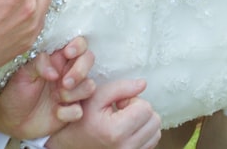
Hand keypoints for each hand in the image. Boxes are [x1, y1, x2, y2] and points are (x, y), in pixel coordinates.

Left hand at [0, 36, 96, 138]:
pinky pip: (80, 110)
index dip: (78, 46)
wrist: (11, 119)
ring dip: (75, 92)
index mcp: (56, 60)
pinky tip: (56, 113)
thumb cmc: (15, 91)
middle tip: (64, 82)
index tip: (68, 53)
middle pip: (88, 60)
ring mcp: (71, 92)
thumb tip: (55, 72)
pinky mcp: (70, 111)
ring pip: (89, 85)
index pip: (77, 45)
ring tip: (57, 98)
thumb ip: (38, 64)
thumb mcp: (22, 73)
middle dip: (80, 71)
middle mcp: (67, 73)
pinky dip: (69, 112)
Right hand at [46, 79, 160, 148]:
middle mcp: (126, 148)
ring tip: (124, 121)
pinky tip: (127, 130)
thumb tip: (143, 83)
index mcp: (115, 131)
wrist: (70, 144)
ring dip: (143, 123)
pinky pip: (151, 142)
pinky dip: (144, 134)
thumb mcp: (95, 97)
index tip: (118, 103)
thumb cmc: (80, 119)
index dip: (132, 100)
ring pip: (156, 132)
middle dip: (140, 111)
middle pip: (154, 120)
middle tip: (121, 111)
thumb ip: (120, 87)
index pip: (145, 108)